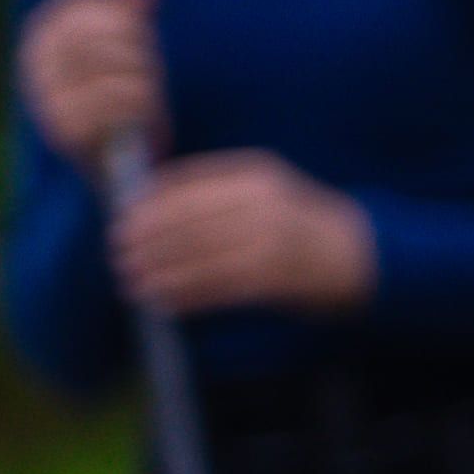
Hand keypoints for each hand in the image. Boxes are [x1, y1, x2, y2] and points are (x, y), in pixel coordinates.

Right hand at [20, 0, 161, 166]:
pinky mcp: (62, 128)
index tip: (140, 29)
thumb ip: (133, 11)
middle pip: (99, 30)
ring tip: (147, 99)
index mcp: (42, 33)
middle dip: (137, 47)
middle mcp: (33, 60)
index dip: (118, 7)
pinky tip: (143, 120)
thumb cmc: (122, 96)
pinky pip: (113, 102)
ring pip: (110, 66)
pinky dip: (138, 109)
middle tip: (150, 71)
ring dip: (142, 81)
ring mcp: (43, 94)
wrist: (115, 163)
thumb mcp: (129, 48)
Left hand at [112, 152, 373, 317]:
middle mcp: (261, 202)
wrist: (355, 253)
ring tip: (131, 281)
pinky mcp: (275, 277)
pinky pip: (218, 286)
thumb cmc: (294, 224)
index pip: (187, 184)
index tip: (121, 218)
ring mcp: (271, 240)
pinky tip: (164, 301)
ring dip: (159, 271)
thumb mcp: (259, 191)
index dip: (148, 203)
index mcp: (253, 173)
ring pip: (198, 255)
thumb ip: (212, 193)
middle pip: (187, 220)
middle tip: (117, 254)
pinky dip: (186, 294)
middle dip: (146, 239)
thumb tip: (145, 204)